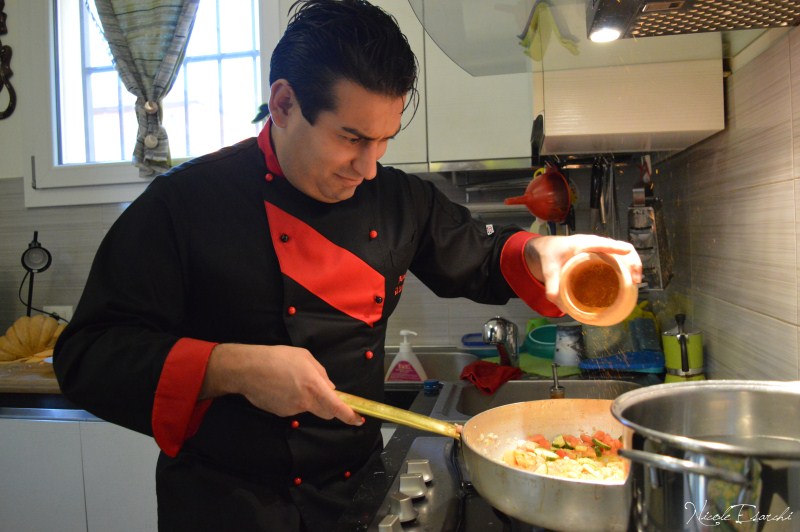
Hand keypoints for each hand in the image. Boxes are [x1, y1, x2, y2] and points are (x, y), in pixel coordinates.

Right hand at [201, 343, 363, 425]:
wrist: (248, 369)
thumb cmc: (277, 358)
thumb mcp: (305, 357)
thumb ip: (321, 373)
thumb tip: (329, 386)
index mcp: (314, 386)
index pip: (337, 407)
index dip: (350, 416)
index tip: (358, 419)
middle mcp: (305, 402)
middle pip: (326, 413)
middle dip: (330, 407)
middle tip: (325, 393)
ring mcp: (292, 410)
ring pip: (308, 408)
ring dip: (308, 399)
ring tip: (293, 381)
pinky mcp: (281, 413)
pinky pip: (294, 408)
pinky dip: (293, 400)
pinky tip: (282, 387)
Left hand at [524, 234, 641, 311]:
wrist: (547, 248)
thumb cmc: (550, 255)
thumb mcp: (548, 270)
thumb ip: (551, 285)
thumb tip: (556, 301)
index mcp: (581, 244)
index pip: (602, 243)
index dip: (615, 247)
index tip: (627, 252)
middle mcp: (594, 243)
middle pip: (619, 247)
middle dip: (631, 260)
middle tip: (635, 279)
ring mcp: (600, 248)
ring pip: (623, 252)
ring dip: (632, 264)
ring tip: (635, 282)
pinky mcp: (602, 255)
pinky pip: (619, 257)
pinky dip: (627, 266)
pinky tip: (629, 281)